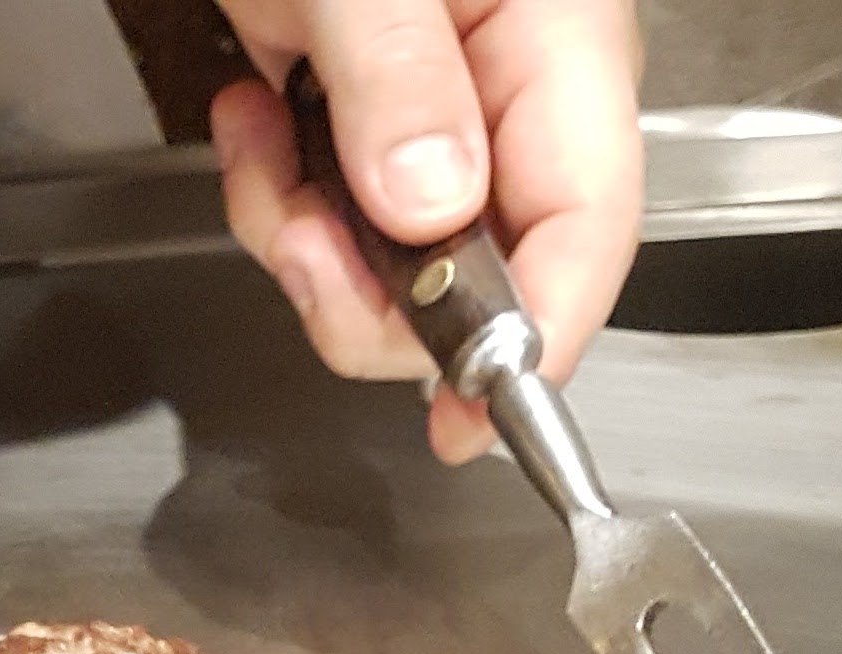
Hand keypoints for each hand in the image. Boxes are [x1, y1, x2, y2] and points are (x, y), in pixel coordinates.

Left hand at [206, 0, 643, 462]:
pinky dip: (280, 196)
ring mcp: (443, 113)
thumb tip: (434, 210)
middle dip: (370, 291)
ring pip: (397, 265)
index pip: (586, 232)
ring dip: (307, 237)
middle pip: (484, 278)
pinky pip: (340, 219)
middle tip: (296, 230)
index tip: (463, 420)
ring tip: (262, 139)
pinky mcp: (373, 119)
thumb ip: (400, 85)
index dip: (534, 343)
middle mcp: (515, 94)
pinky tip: (255, 113)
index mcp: (561, 46)